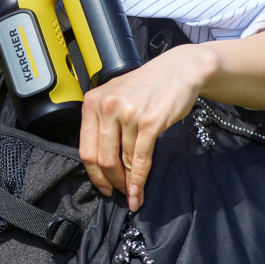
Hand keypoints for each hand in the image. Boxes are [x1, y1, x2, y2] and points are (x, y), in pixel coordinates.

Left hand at [78, 44, 216, 211]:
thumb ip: (103, 122)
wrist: (179, 70)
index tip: (102, 186)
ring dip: (127, 183)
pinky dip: (139, 179)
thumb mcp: (115, 96)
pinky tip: (140, 191)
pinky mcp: (149, 122)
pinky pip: (140, 159)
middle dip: (110, 181)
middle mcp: (106, 106)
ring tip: (132, 193)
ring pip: (122, 160)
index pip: (85, 148)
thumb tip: (100, 162)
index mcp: (92, 101)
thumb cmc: (147, 85)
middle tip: (117, 192)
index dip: (93, 174)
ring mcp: (127, 114)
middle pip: (101, 158)